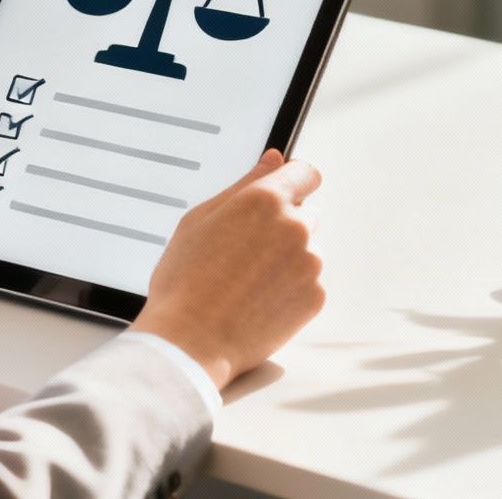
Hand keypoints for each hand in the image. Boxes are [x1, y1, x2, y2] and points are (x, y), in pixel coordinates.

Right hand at [131, 149, 325, 388]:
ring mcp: (310, 264)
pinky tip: (259, 300)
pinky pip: (309, 283)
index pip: (305, 173)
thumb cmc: (185, 281)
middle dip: (283, 226)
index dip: (293, 181)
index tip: (284, 192)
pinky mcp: (315, 297)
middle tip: (246, 252)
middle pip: (306, 214)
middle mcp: (295, 227)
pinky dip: (291, 289)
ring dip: (288, 259)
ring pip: (308, 249)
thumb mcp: (200, 219)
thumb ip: (244, 184)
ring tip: (248, 281)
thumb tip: (273, 160)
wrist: (191, 341)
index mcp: (266, 200)